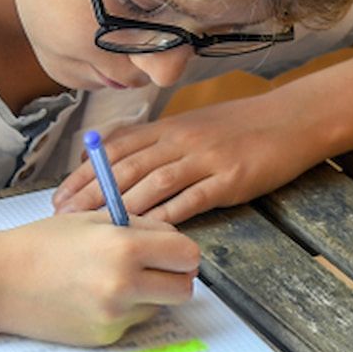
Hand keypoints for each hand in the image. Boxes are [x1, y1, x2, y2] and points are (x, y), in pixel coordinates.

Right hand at [0, 211, 199, 345]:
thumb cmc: (42, 244)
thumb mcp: (94, 220)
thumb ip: (141, 229)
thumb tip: (176, 244)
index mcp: (125, 248)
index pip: (187, 255)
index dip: (181, 252)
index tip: (169, 251)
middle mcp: (124, 285)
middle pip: (184, 289)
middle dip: (174, 278)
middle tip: (154, 269)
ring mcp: (114, 315)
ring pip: (159, 307)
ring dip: (148, 295)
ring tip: (110, 280)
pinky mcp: (104, 336)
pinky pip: (133, 322)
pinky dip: (123, 310)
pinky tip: (92, 297)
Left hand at [51, 99, 319, 224]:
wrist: (292, 119)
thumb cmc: (242, 126)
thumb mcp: (194, 125)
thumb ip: (158, 143)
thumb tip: (118, 160)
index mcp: (169, 127)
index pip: (114, 149)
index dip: (83, 173)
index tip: (60, 196)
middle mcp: (181, 140)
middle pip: (126, 167)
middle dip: (91, 194)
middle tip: (65, 218)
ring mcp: (206, 158)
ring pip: (154, 182)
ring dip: (122, 207)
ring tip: (97, 229)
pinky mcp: (230, 179)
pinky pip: (194, 198)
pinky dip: (169, 215)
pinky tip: (150, 231)